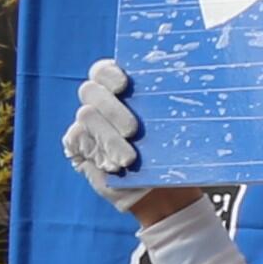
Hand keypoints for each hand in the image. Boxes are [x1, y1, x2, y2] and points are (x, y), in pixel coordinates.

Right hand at [60, 60, 193, 219]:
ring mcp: (87, 123)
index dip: (109, 73)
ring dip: (109, 138)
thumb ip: (170, 110)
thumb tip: (185, 93)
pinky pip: (78, 140)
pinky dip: (99, 153)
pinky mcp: (77, 144)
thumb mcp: (176, 131)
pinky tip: (114, 167)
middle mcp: (101, 102)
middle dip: (112, 109)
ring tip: (129, 159)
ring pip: (86, 116)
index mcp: (122, 90)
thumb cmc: (171, 155)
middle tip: (133, 130)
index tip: (124, 84)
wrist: (161, 192)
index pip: (105, 71)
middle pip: (91, 90)